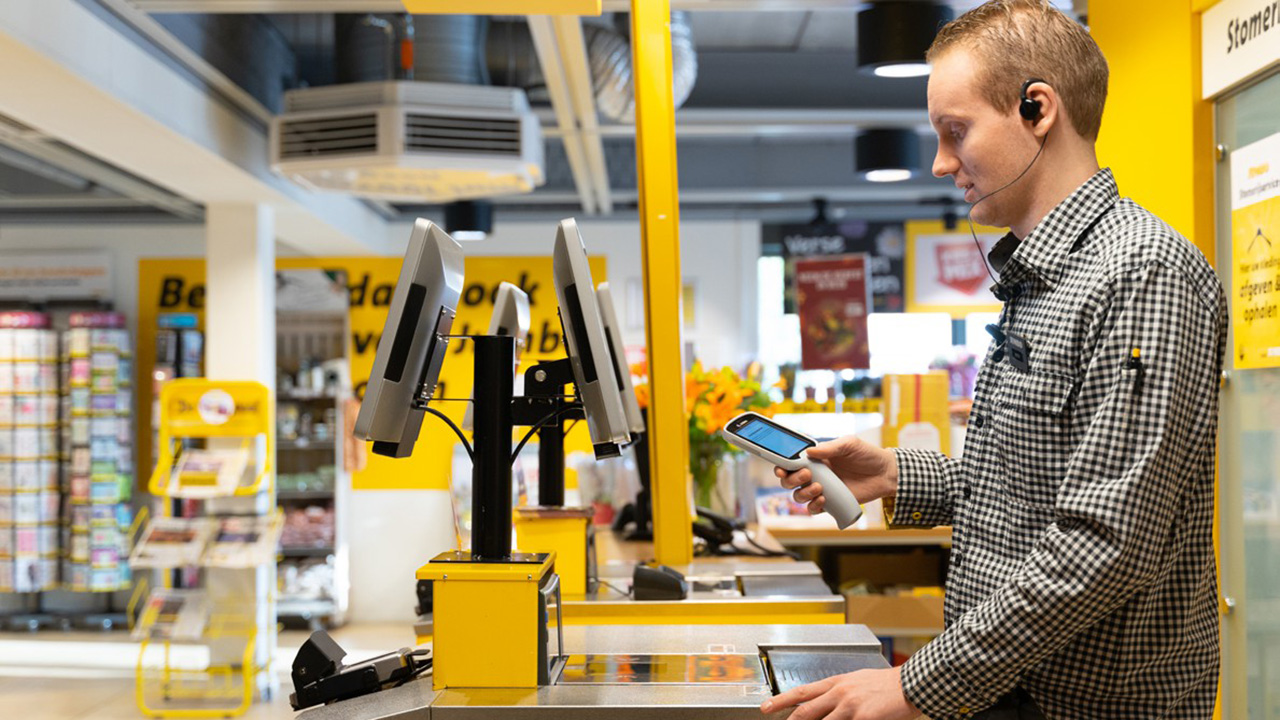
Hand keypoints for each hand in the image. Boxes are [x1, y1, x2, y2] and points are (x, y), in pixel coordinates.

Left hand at [760, 666, 920, 719]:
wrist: (911, 684)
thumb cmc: (886, 684)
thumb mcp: (856, 681)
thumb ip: (838, 692)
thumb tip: (823, 703)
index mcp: (836, 683)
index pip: (801, 692)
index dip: (780, 701)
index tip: (766, 708)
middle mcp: (840, 693)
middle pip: (806, 711)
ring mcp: (851, 707)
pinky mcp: (864, 718)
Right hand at [779, 436, 897, 514]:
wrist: (886, 473)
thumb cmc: (867, 455)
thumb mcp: (849, 444)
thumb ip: (830, 448)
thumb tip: (809, 452)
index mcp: (815, 458)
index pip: (790, 462)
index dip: (781, 466)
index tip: (781, 468)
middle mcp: (815, 474)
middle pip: (789, 481)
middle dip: (791, 479)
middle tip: (807, 474)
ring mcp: (822, 489)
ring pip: (799, 496)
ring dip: (804, 492)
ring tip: (820, 487)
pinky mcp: (831, 502)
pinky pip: (813, 509)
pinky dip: (814, 506)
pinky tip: (823, 499)